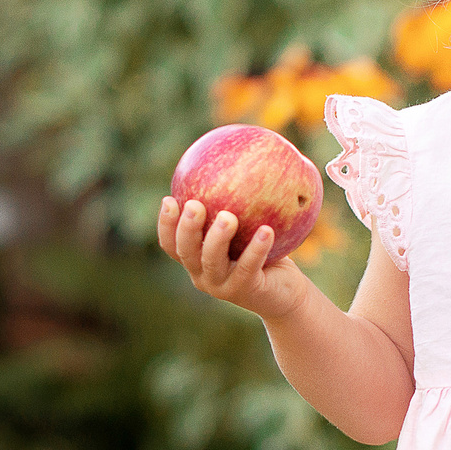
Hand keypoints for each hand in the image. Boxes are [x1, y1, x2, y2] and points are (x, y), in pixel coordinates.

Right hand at [158, 195, 310, 321]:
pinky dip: (256, 248)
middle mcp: (202, 274)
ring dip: (217, 238)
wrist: (285, 292)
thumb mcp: (249, 225)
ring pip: (212, 261)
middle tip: (195, 205)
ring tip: (228, 216)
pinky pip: (249, 266)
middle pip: (185, 252)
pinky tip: (267, 230)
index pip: (171, 243)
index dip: (165, 224)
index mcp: (196, 258)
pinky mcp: (245, 291)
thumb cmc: (265, 252)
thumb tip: (239, 157)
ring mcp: (222, 286)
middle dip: (186, 228)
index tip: (169, 199)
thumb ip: (238, 202)